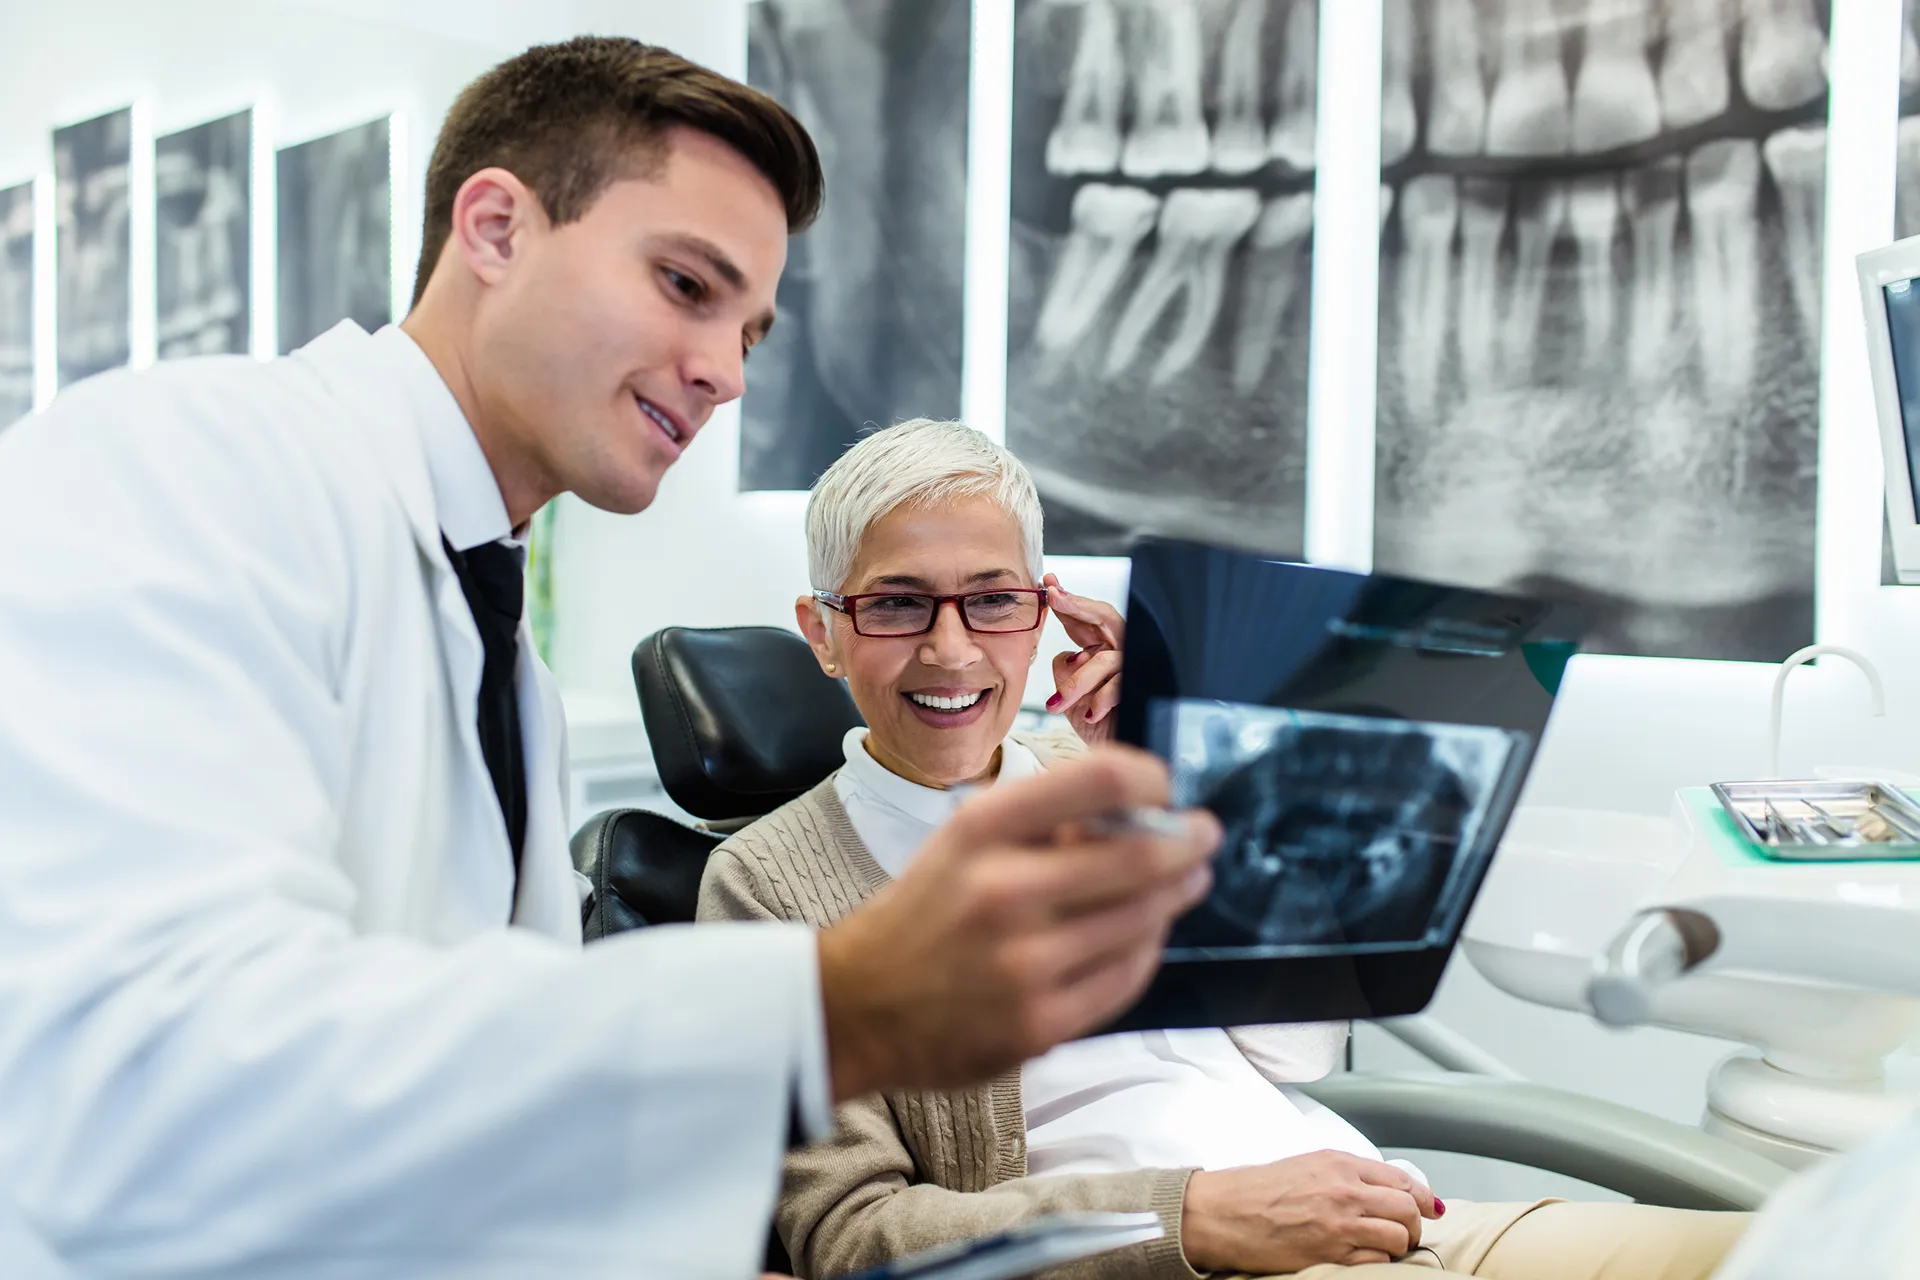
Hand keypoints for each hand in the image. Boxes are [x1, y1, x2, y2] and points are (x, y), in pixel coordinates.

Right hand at [816, 747, 1218, 1098]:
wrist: (858, 1007)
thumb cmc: (924, 913)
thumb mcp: (963, 840)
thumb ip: (1042, 821)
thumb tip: (1136, 807)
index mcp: (983, 829)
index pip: (1100, 780)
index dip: (1151, 778)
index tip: (1164, 786)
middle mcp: (1005, 890)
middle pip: (1141, 853)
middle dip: (1188, 840)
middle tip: (1203, 834)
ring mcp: (1025, 963)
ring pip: (1143, 919)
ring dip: (1176, 893)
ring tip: (1187, 880)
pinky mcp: (1041, 1023)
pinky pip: (1127, 977)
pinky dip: (1147, 949)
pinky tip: (1147, 934)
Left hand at [1044, 574, 1123, 745]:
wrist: (1116, 751)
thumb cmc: (1095, 722)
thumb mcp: (1068, 693)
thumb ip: (1064, 669)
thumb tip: (1067, 656)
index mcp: (1101, 649)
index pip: (1083, 618)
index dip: (1066, 600)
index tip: (1048, 583)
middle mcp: (1121, 651)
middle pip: (1105, 617)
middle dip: (1077, 604)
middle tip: (1054, 596)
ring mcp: (1133, 668)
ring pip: (1103, 660)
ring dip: (1076, 683)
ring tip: (1056, 705)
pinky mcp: (1140, 688)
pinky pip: (1117, 686)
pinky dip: (1098, 700)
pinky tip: (1089, 713)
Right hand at [1180, 1151, 1442, 1272]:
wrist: (1226, 1212)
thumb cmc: (1259, 1189)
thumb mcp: (1309, 1165)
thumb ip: (1348, 1174)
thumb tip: (1388, 1190)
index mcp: (1340, 1163)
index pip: (1401, 1179)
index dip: (1424, 1197)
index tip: (1431, 1207)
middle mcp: (1345, 1190)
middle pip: (1407, 1208)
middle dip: (1414, 1223)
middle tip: (1406, 1232)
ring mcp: (1340, 1223)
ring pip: (1398, 1236)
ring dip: (1400, 1244)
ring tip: (1387, 1247)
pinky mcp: (1331, 1253)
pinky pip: (1378, 1261)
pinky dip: (1379, 1261)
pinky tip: (1366, 1257)